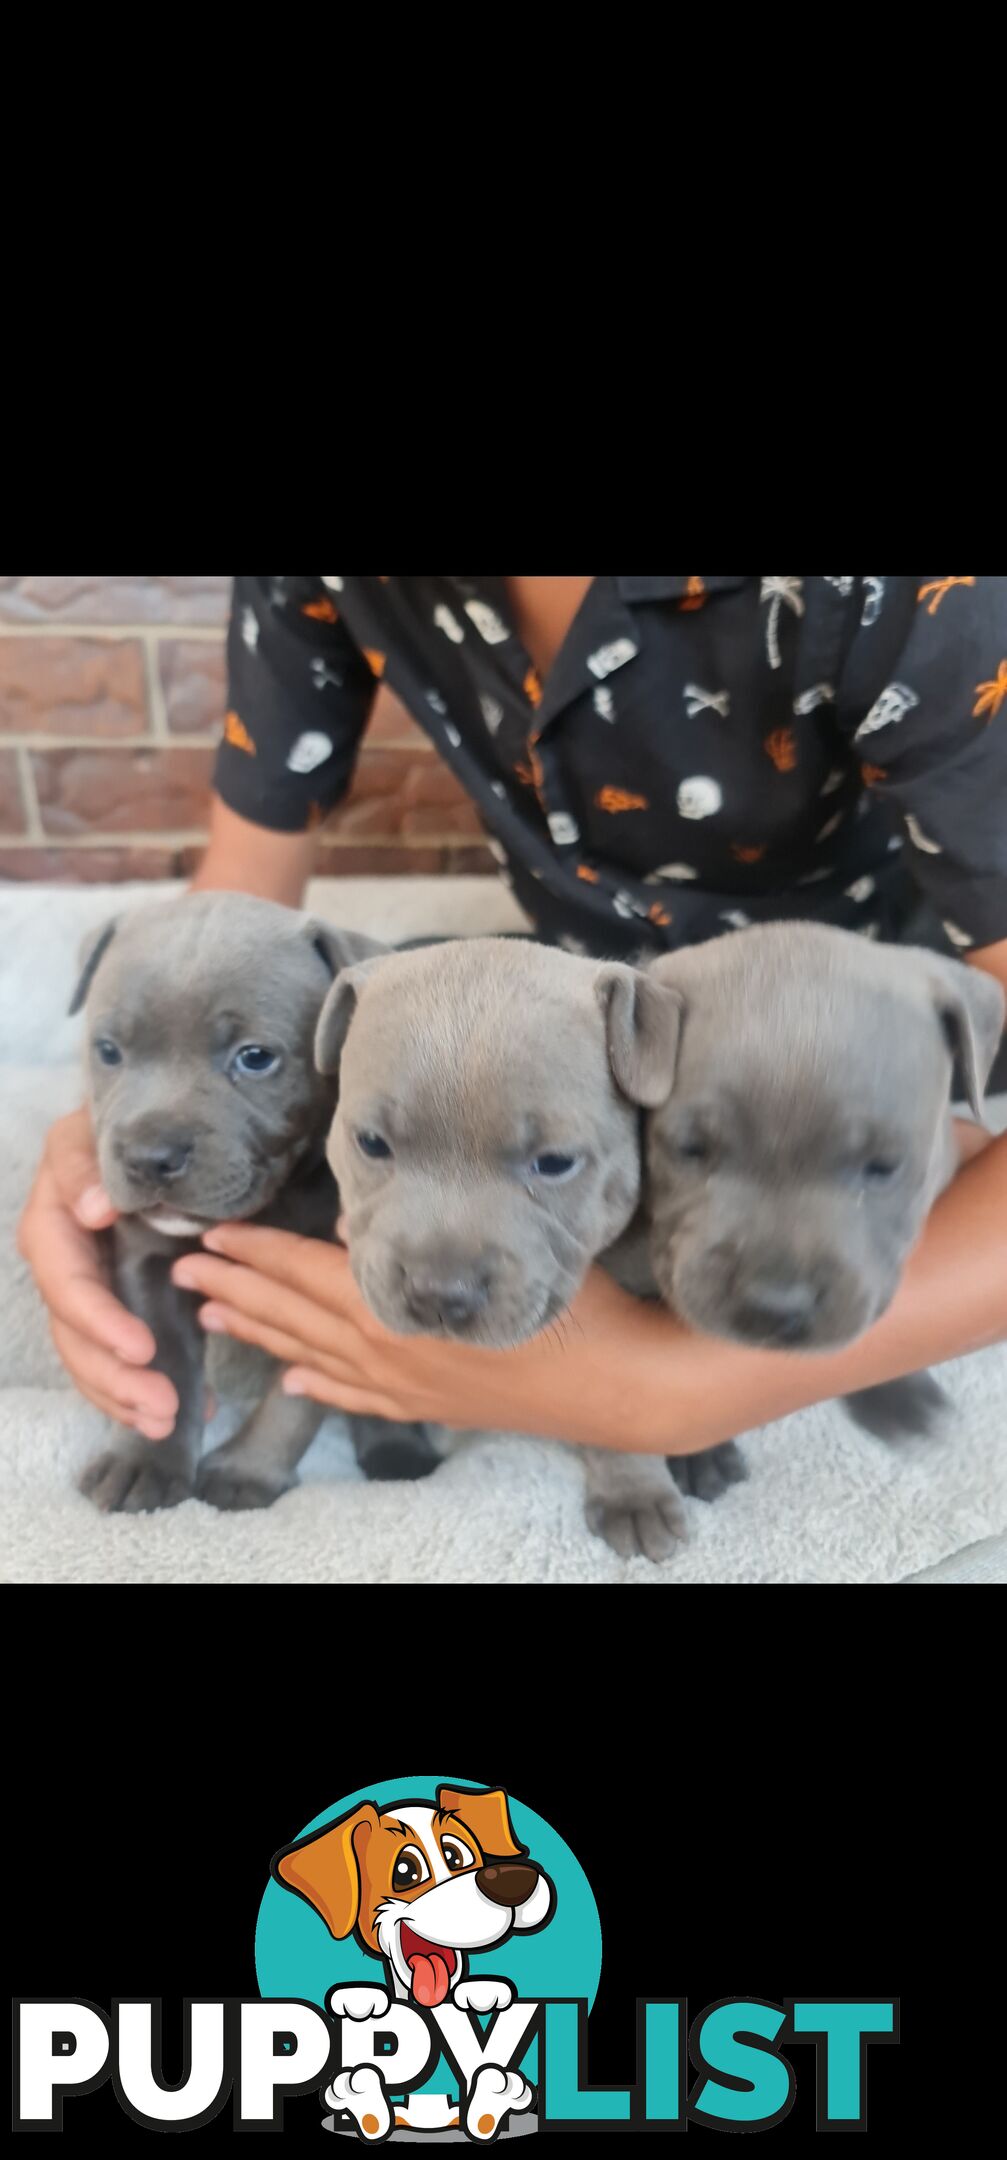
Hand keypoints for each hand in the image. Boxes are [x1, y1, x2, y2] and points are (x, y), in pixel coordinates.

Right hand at [17, 1107, 179, 1439]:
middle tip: (161, 1407)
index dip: (99, 1322)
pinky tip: (191, 1412)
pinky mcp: (120, 1305)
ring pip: (92, 1356)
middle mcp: (65, 1264)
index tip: (142, 1349)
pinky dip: (147, 1387)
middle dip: (113, 1377)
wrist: (156, 1126)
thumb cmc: (127, 1126)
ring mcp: (91, 1289)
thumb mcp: (95, 1132)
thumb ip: (88, 1168)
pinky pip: (120, 1356)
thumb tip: (94, 1211)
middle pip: (75, 1334)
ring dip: (125, 1396)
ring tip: (166, 1423)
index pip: (67, 1283)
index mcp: (54, 1222)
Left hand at [170, 1225, 670, 1449]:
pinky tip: (292, 1382)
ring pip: (312, 1355)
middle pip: (291, 1312)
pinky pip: (356, 1398)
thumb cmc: (573, 1303)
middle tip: (180, 1269)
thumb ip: (421, 1229)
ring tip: (212, 1317)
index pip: (301, 1269)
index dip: (252, 1250)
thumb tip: (357, 1206)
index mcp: (395, 1306)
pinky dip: (318, 1387)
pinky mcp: (432, 1407)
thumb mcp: (498, 1245)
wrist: (623, 1383)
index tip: (207, 1233)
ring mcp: (407, 1385)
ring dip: (259, 1334)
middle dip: (233, 1288)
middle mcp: (388, 1349)